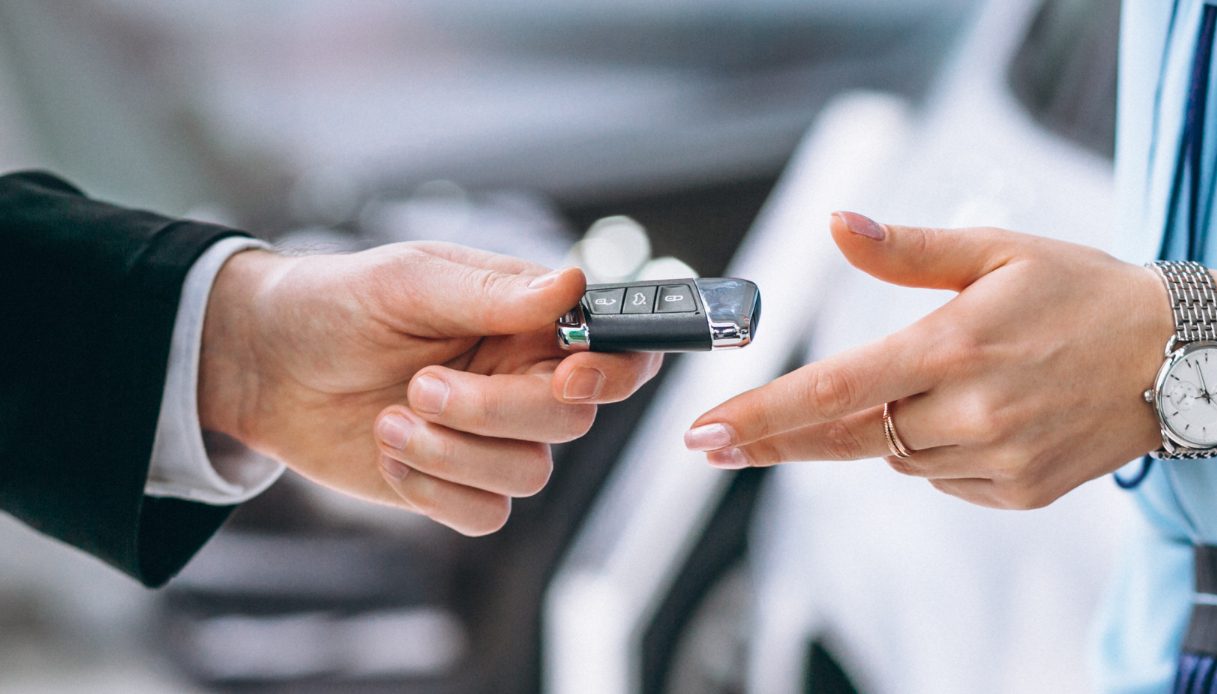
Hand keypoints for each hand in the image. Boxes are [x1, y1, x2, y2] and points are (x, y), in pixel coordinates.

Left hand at [199, 242, 660, 533]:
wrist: (265, 365)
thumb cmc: (340, 303)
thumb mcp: (411, 281)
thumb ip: (495, 293)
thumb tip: (573, 284)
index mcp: (530, 323)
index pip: (617, 351)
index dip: (614, 372)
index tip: (570, 375)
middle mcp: (524, 381)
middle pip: (572, 420)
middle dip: (496, 411)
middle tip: (421, 385)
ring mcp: (492, 439)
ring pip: (529, 474)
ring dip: (454, 454)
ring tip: (391, 419)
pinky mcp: (454, 485)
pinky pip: (486, 516)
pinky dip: (435, 492)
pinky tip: (390, 452)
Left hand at [683, 211, 1173, 509]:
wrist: (1177, 356)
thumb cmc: (1080, 292)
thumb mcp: (995, 250)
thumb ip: (905, 249)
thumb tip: (834, 224)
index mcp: (952, 346)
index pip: (834, 389)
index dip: (762, 416)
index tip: (704, 434)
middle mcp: (971, 412)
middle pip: (848, 435)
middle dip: (782, 438)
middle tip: (720, 442)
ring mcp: (998, 460)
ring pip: (897, 457)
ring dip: (890, 427)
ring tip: (945, 384)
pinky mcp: (1019, 492)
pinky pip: (942, 479)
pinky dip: (937, 452)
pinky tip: (980, 416)